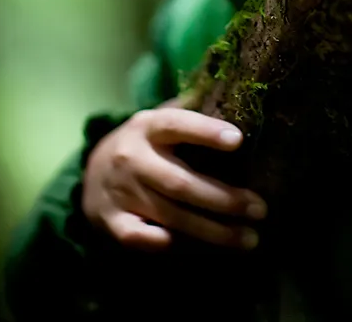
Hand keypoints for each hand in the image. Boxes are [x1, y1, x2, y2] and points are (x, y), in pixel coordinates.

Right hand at [82, 106, 266, 251]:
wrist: (92, 172)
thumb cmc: (145, 143)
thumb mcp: (160, 120)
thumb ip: (192, 113)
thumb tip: (237, 101)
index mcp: (147, 126)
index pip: (177, 125)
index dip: (206, 132)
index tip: (239, 140)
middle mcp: (132, 158)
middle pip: (180, 183)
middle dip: (223, 199)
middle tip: (259, 209)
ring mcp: (121, 193)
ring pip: (170, 216)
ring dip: (213, 232)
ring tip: (249, 238)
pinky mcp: (113, 223)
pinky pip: (144, 240)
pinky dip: (170, 245)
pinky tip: (202, 251)